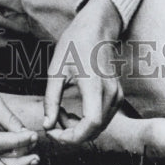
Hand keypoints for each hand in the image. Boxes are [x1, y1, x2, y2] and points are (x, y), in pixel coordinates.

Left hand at [43, 0, 123, 144]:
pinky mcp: (117, 95)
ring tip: (60, 112)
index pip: (91, 124)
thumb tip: (47, 125)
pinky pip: (103, 118)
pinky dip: (86, 122)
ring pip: (99, 127)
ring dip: (78, 128)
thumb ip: (51, 100)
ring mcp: (117, 95)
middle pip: (95, 130)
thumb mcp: (56, 70)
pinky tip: (72, 111)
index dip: (72, 136)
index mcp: (94, 85)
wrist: (96, 28)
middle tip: (52, 123)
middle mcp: (111, 93)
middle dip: (71, 133)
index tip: (54, 133)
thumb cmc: (74, 44)